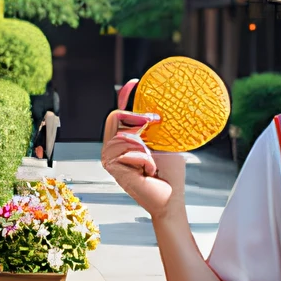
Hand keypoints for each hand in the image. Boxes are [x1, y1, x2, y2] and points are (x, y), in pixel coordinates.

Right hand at [101, 79, 186, 220]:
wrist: (170, 198)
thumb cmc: (169, 174)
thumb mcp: (165, 143)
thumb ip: (157, 128)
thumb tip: (159, 109)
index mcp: (126, 140)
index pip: (120, 113)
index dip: (125, 96)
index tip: (135, 82)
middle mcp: (113, 147)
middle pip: (114, 117)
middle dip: (135, 117)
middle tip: (154, 122)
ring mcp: (109, 158)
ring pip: (122, 135)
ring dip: (144, 147)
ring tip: (151, 162)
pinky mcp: (111, 168)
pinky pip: (129, 150)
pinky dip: (145, 159)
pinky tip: (148, 171)